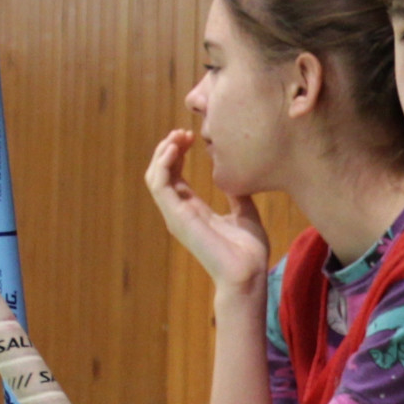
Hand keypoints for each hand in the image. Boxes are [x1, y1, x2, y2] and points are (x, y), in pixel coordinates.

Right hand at [147, 128, 268, 296]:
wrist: (248, 271)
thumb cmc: (248, 250)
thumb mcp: (244, 212)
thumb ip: (235, 194)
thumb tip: (234, 175)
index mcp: (194, 210)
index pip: (175, 175)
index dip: (178, 153)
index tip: (191, 136)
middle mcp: (180, 211)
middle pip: (162, 173)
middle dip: (169, 148)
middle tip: (183, 132)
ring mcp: (175, 214)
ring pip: (155, 176)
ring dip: (163, 152)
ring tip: (177, 136)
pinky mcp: (176, 216)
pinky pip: (159, 185)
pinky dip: (162, 163)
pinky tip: (174, 148)